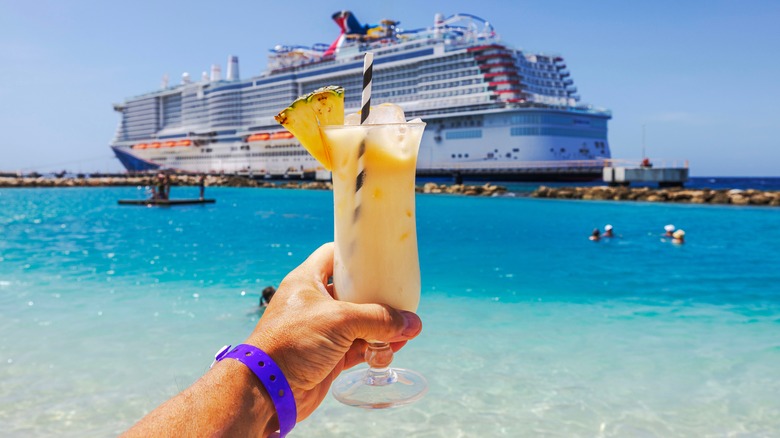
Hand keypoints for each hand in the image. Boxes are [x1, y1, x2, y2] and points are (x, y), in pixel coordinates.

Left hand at [245, 242, 422, 422]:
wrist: (268, 390)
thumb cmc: (294, 342)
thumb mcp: (340, 321)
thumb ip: (379, 319)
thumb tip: (413, 324)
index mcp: (307, 280)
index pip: (334, 255)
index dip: (356, 253)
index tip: (382, 256)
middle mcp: (315, 302)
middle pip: (355, 291)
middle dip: (380, 300)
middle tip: (402, 304)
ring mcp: (322, 330)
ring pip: (361, 322)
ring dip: (382, 329)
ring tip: (401, 336)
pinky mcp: (329, 356)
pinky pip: (360, 347)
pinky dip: (375, 350)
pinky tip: (388, 353)